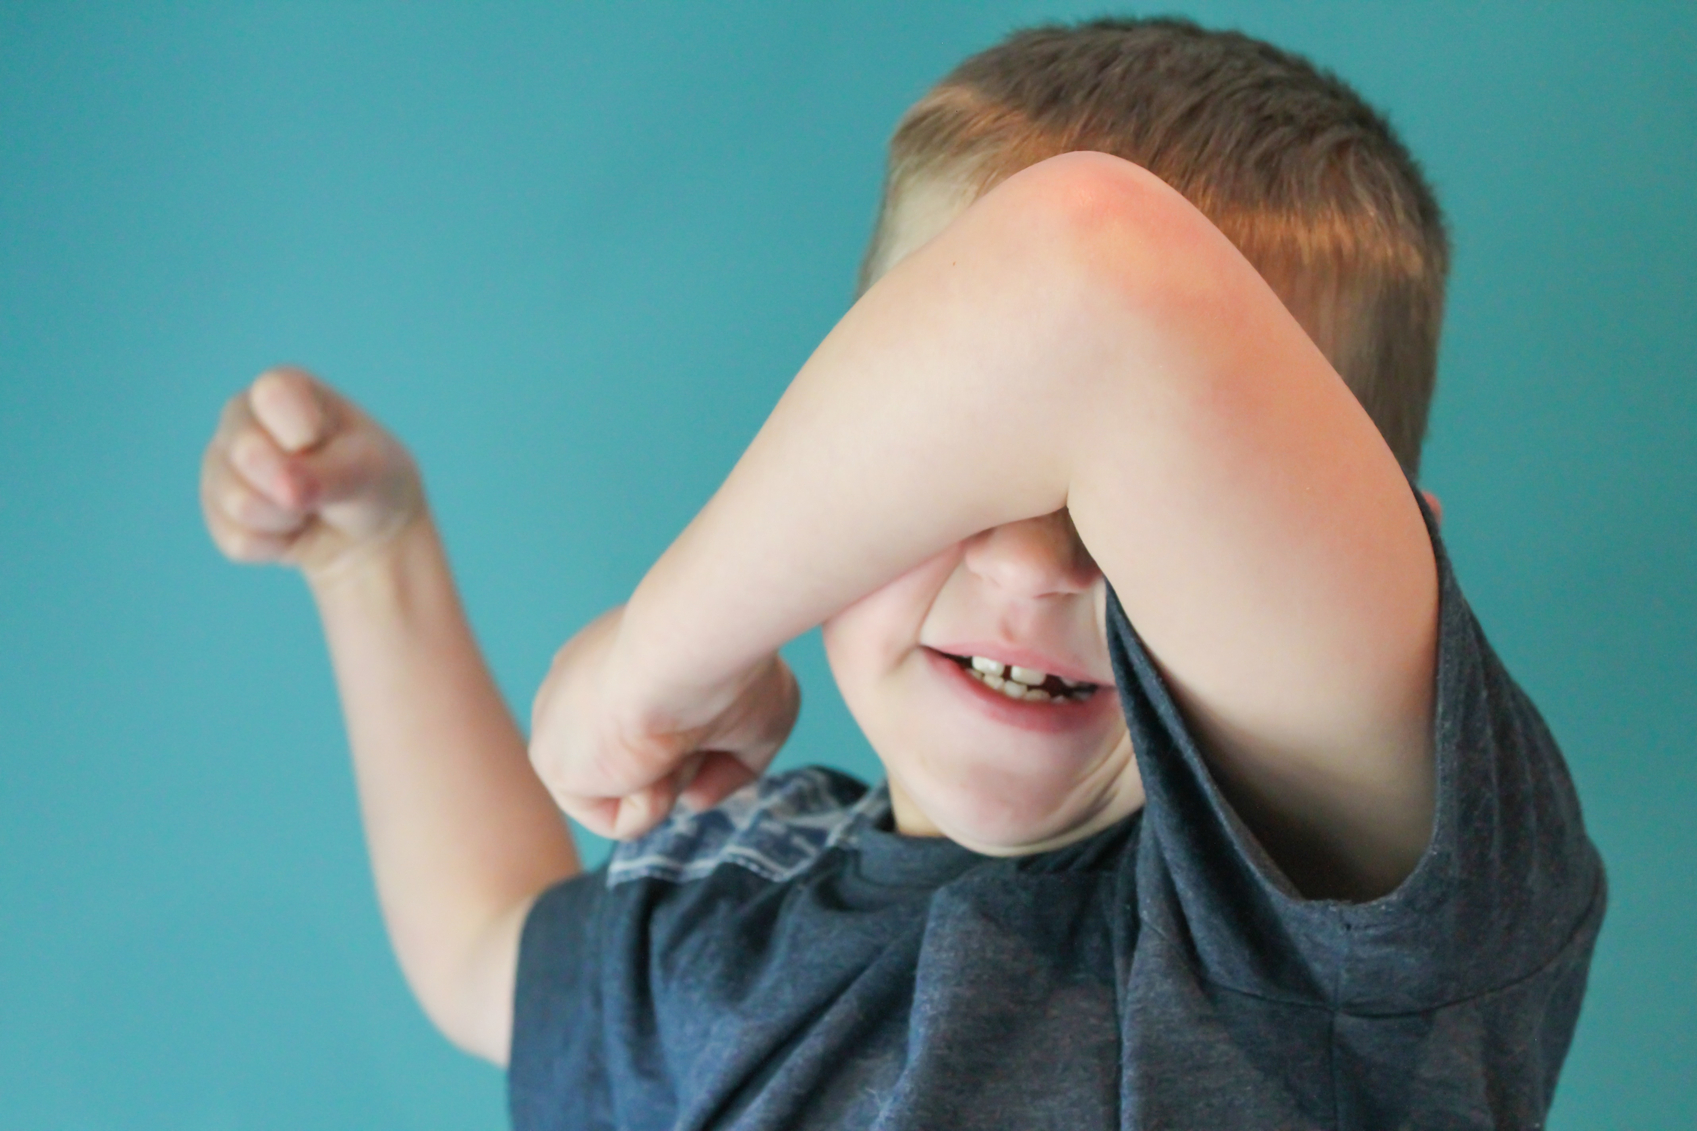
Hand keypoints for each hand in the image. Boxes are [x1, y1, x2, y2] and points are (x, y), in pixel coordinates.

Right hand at [200, 367, 424, 584]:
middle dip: (297, 483)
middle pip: (249, 452)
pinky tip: (291, 528)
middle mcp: (241, 418)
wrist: (364, 530)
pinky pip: (238, 540)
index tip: (327, 442)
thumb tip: (285, 489)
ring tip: (309, 506)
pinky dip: (277, 545)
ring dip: (289, 518)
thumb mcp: (367, 471)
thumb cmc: (370, 481)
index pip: (274, 394)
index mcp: (282, 388)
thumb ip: (329, 474)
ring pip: (241, 504)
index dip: (305, 430)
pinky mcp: (215, 512)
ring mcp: (221, 464)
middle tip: (324, 485)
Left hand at [528, 606, 799, 839]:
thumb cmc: (730, 666)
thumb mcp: (759, 716)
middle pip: (637, 753)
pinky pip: (615, 819)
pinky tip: (651, 756)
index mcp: (619, 658)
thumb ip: (733, 761)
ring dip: (671, 776)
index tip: (716, 697)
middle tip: (698, 719)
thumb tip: (694, 799)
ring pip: (631, 786)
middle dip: (682, 752)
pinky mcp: (551, 763)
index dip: (689, 726)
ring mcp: (561, 722)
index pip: (641, 712)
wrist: (688, 651)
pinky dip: (651, 802)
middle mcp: (580, 685)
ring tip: (676, 736)